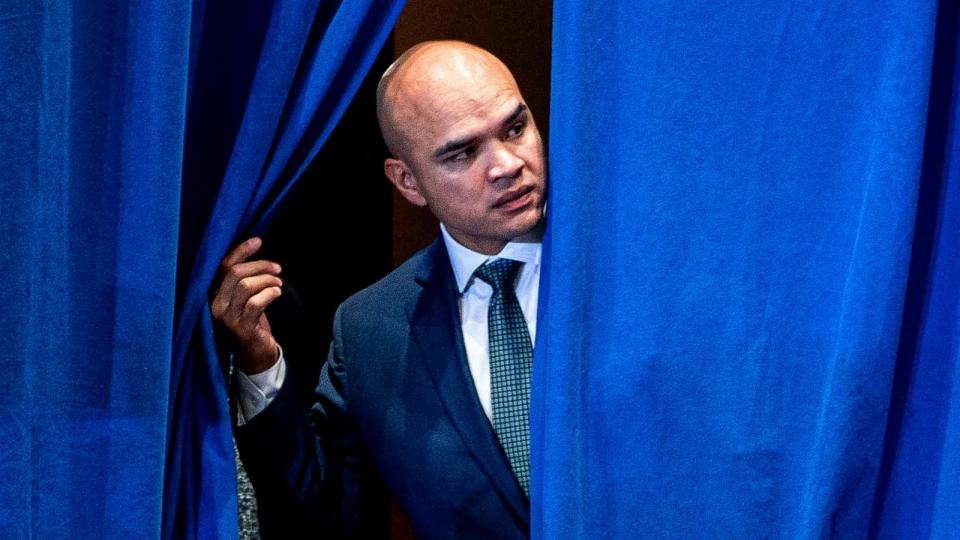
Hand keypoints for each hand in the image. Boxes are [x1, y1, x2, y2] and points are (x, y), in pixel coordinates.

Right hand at [210, 237, 282, 373]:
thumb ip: (244, 281)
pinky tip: (277, 293)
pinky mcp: (240, 327)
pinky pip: (256, 302)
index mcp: (214, 295)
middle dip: (260, 265)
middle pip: (235, 273)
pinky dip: (270, 293)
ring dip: (267, 280)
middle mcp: (215, 305)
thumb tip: (258, 255)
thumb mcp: (244, 299)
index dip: (240, 251)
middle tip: (277, 268)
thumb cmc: (251, 323)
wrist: (255, 356)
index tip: (258, 241)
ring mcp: (226, 317)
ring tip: (278, 283)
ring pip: (246, 285)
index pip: (223, 267)